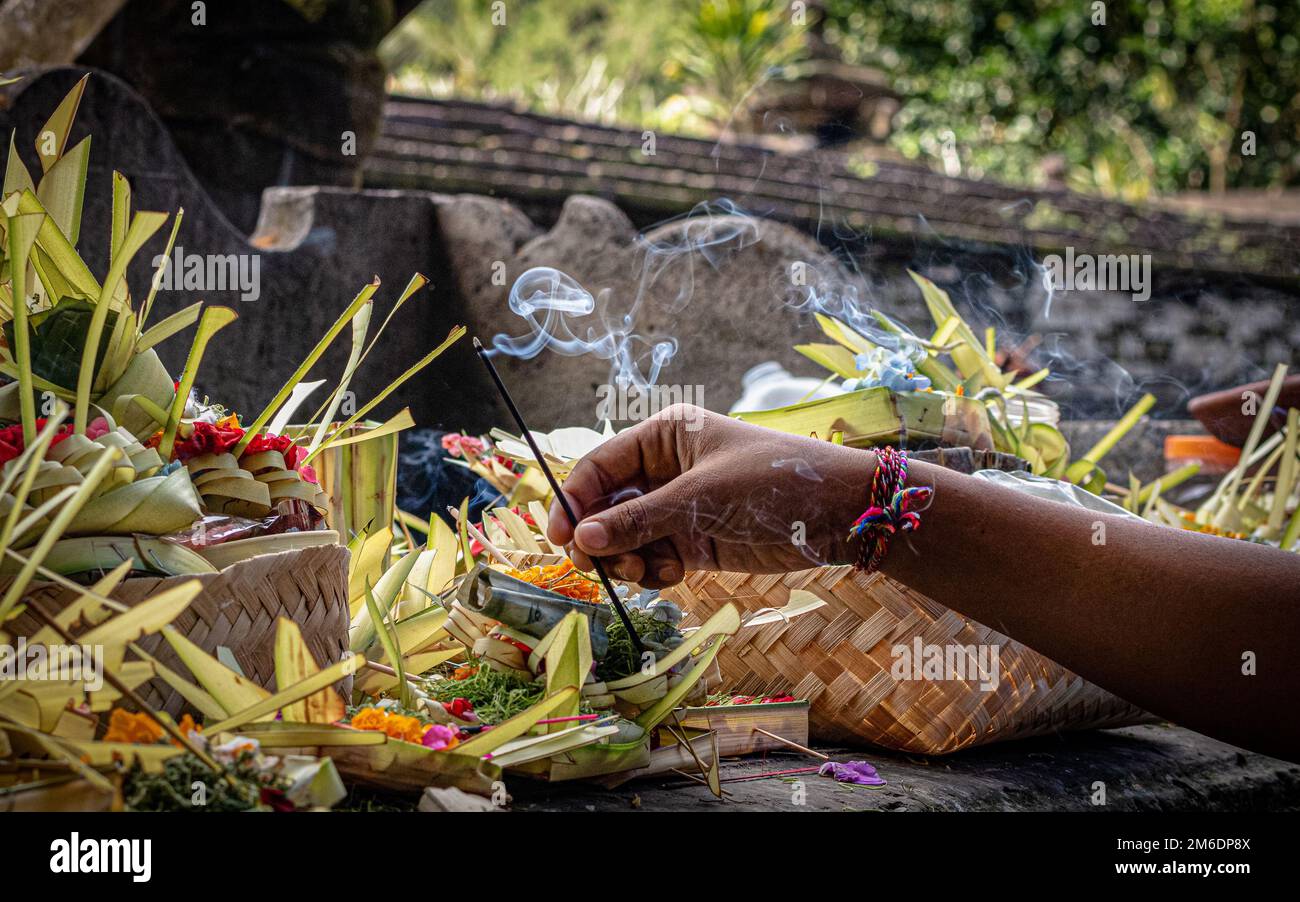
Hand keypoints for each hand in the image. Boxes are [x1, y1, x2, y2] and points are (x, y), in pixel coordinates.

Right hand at [546, 404, 876, 586]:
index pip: (600, 465)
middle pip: (607, 504)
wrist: (841, 514)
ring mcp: (680, 506)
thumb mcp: (702, 498)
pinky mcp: (696, 539)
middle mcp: (666, 469)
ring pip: (627, 536)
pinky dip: (653, 570)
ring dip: (626, 558)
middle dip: (599, 535)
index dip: (574, 499)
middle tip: (593, 565)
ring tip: (644, 571)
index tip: (559, 537)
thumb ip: (640, 519)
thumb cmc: (774, 483)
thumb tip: (583, 539)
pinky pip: (654, 556)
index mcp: (664, 436)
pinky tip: (670, 575)